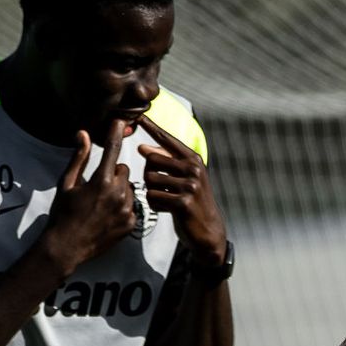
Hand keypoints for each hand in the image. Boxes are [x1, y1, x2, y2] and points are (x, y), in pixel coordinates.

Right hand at [44, 122, 134, 273]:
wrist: (67, 246)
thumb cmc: (63, 213)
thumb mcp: (67, 183)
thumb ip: (79, 158)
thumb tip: (83, 134)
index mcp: (100, 181)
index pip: (112, 151)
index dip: (115, 134)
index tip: (120, 121)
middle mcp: (118, 194)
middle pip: (123, 171)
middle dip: (112, 174)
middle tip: (96, 187)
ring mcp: (127, 210)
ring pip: (129, 188)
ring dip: (119, 190)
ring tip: (101, 203)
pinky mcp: (131, 223)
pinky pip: (133, 205)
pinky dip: (123, 207)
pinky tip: (107, 215)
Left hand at [136, 113, 226, 265]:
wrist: (207, 231)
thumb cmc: (191, 201)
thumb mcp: (184, 178)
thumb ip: (166, 161)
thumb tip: (142, 148)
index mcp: (193, 159)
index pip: (167, 139)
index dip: (151, 126)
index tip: (138, 115)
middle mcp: (193, 168)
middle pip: (151, 160)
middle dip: (149, 175)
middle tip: (162, 189)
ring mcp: (189, 185)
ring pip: (149, 179)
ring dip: (151, 192)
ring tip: (166, 200)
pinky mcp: (182, 202)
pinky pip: (152, 197)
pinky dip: (155, 205)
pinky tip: (167, 210)